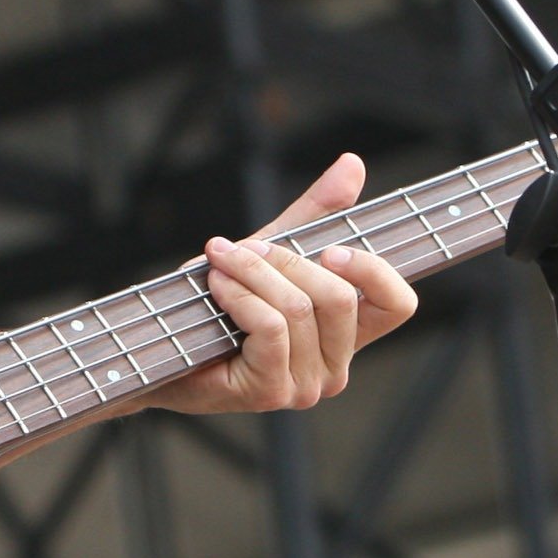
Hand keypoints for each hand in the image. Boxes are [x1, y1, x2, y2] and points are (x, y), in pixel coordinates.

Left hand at [151, 154, 417, 415]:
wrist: (160, 342)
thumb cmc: (218, 301)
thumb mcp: (272, 249)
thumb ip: (315, 213)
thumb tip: (352, 164)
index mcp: (345, 335)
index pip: (398, 305)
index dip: (374, 270)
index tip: (330, 248)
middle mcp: (335, 368)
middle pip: (340, 297)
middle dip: (286, 260)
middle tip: (245, 248)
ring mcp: (306, 386)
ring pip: (299, 308)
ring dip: (251, 273)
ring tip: (221, 263)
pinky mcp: (272, 393)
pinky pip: (271, 327)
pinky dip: (240, 296)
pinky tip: (217, 287)